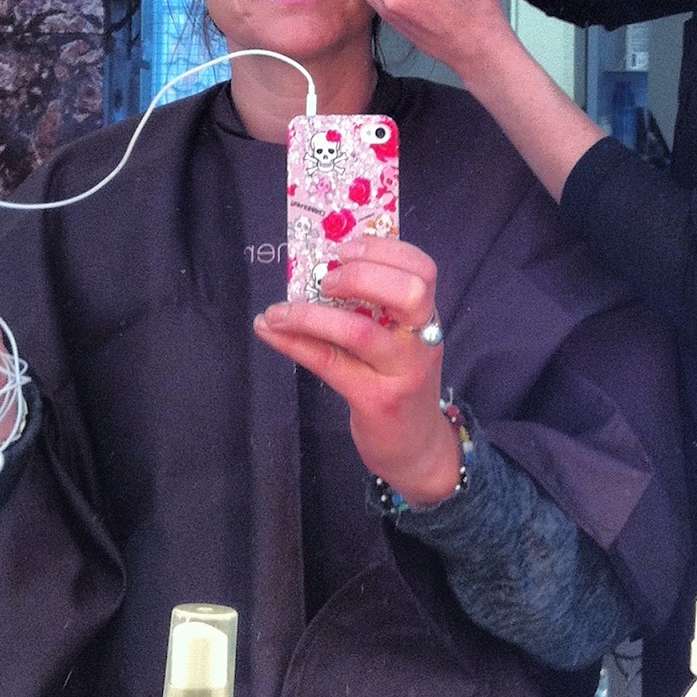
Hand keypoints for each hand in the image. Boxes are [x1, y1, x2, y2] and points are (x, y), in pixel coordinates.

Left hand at [252, 236, 460, 505]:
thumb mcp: (399, 341)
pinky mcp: (375, 401)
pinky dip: (294, 344)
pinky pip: (330, 364)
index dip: (383, 249)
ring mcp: (401, 372)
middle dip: (360, 275)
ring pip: (359, 331)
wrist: (416, 449)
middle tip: (324, 279)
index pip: (422, 269)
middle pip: (408, 292)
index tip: (343, 247)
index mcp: (426, 318)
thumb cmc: (398, 382)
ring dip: (311, 313)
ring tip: (280, 310)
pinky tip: (269, 331)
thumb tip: (317, 268)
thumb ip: (375, 308)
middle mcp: (421, 341)